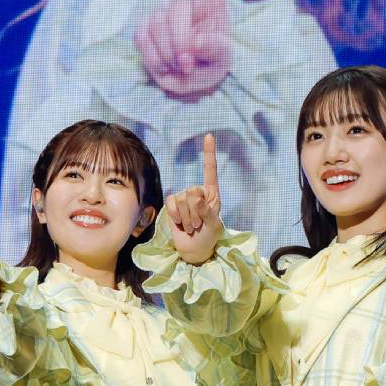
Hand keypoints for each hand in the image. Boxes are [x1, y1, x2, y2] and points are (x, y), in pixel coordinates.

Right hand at [134, 0, 231, 100]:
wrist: (193, 80)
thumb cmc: (213, 61)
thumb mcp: (223, 57)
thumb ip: (215, 49)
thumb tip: (196, 44)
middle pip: (175, 12)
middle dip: (182, 43)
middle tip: (190, 64)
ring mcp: (161, 12)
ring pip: (156, 27)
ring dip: (170, 55)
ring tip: (183, 65)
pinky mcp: (144, 28)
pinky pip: (143, 40)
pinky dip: (156, 59)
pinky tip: (168, 64)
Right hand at [164, 133, 223, 264]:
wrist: (194, 249)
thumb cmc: (208, 237)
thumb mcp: (214, 227)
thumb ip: (207, 212)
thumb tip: (196, 197)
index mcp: (212, 194)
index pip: (210, 171)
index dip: (209, 153)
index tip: (209, 135)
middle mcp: (197, 192)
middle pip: (192, 191)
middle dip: (196, 212)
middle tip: (199, 224)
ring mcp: (184, 198)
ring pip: (181, 200)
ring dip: (187, 218)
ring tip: (192, 227)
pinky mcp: (172, 204)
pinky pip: (171, 203)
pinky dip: (176, 215)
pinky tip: (180, 223)